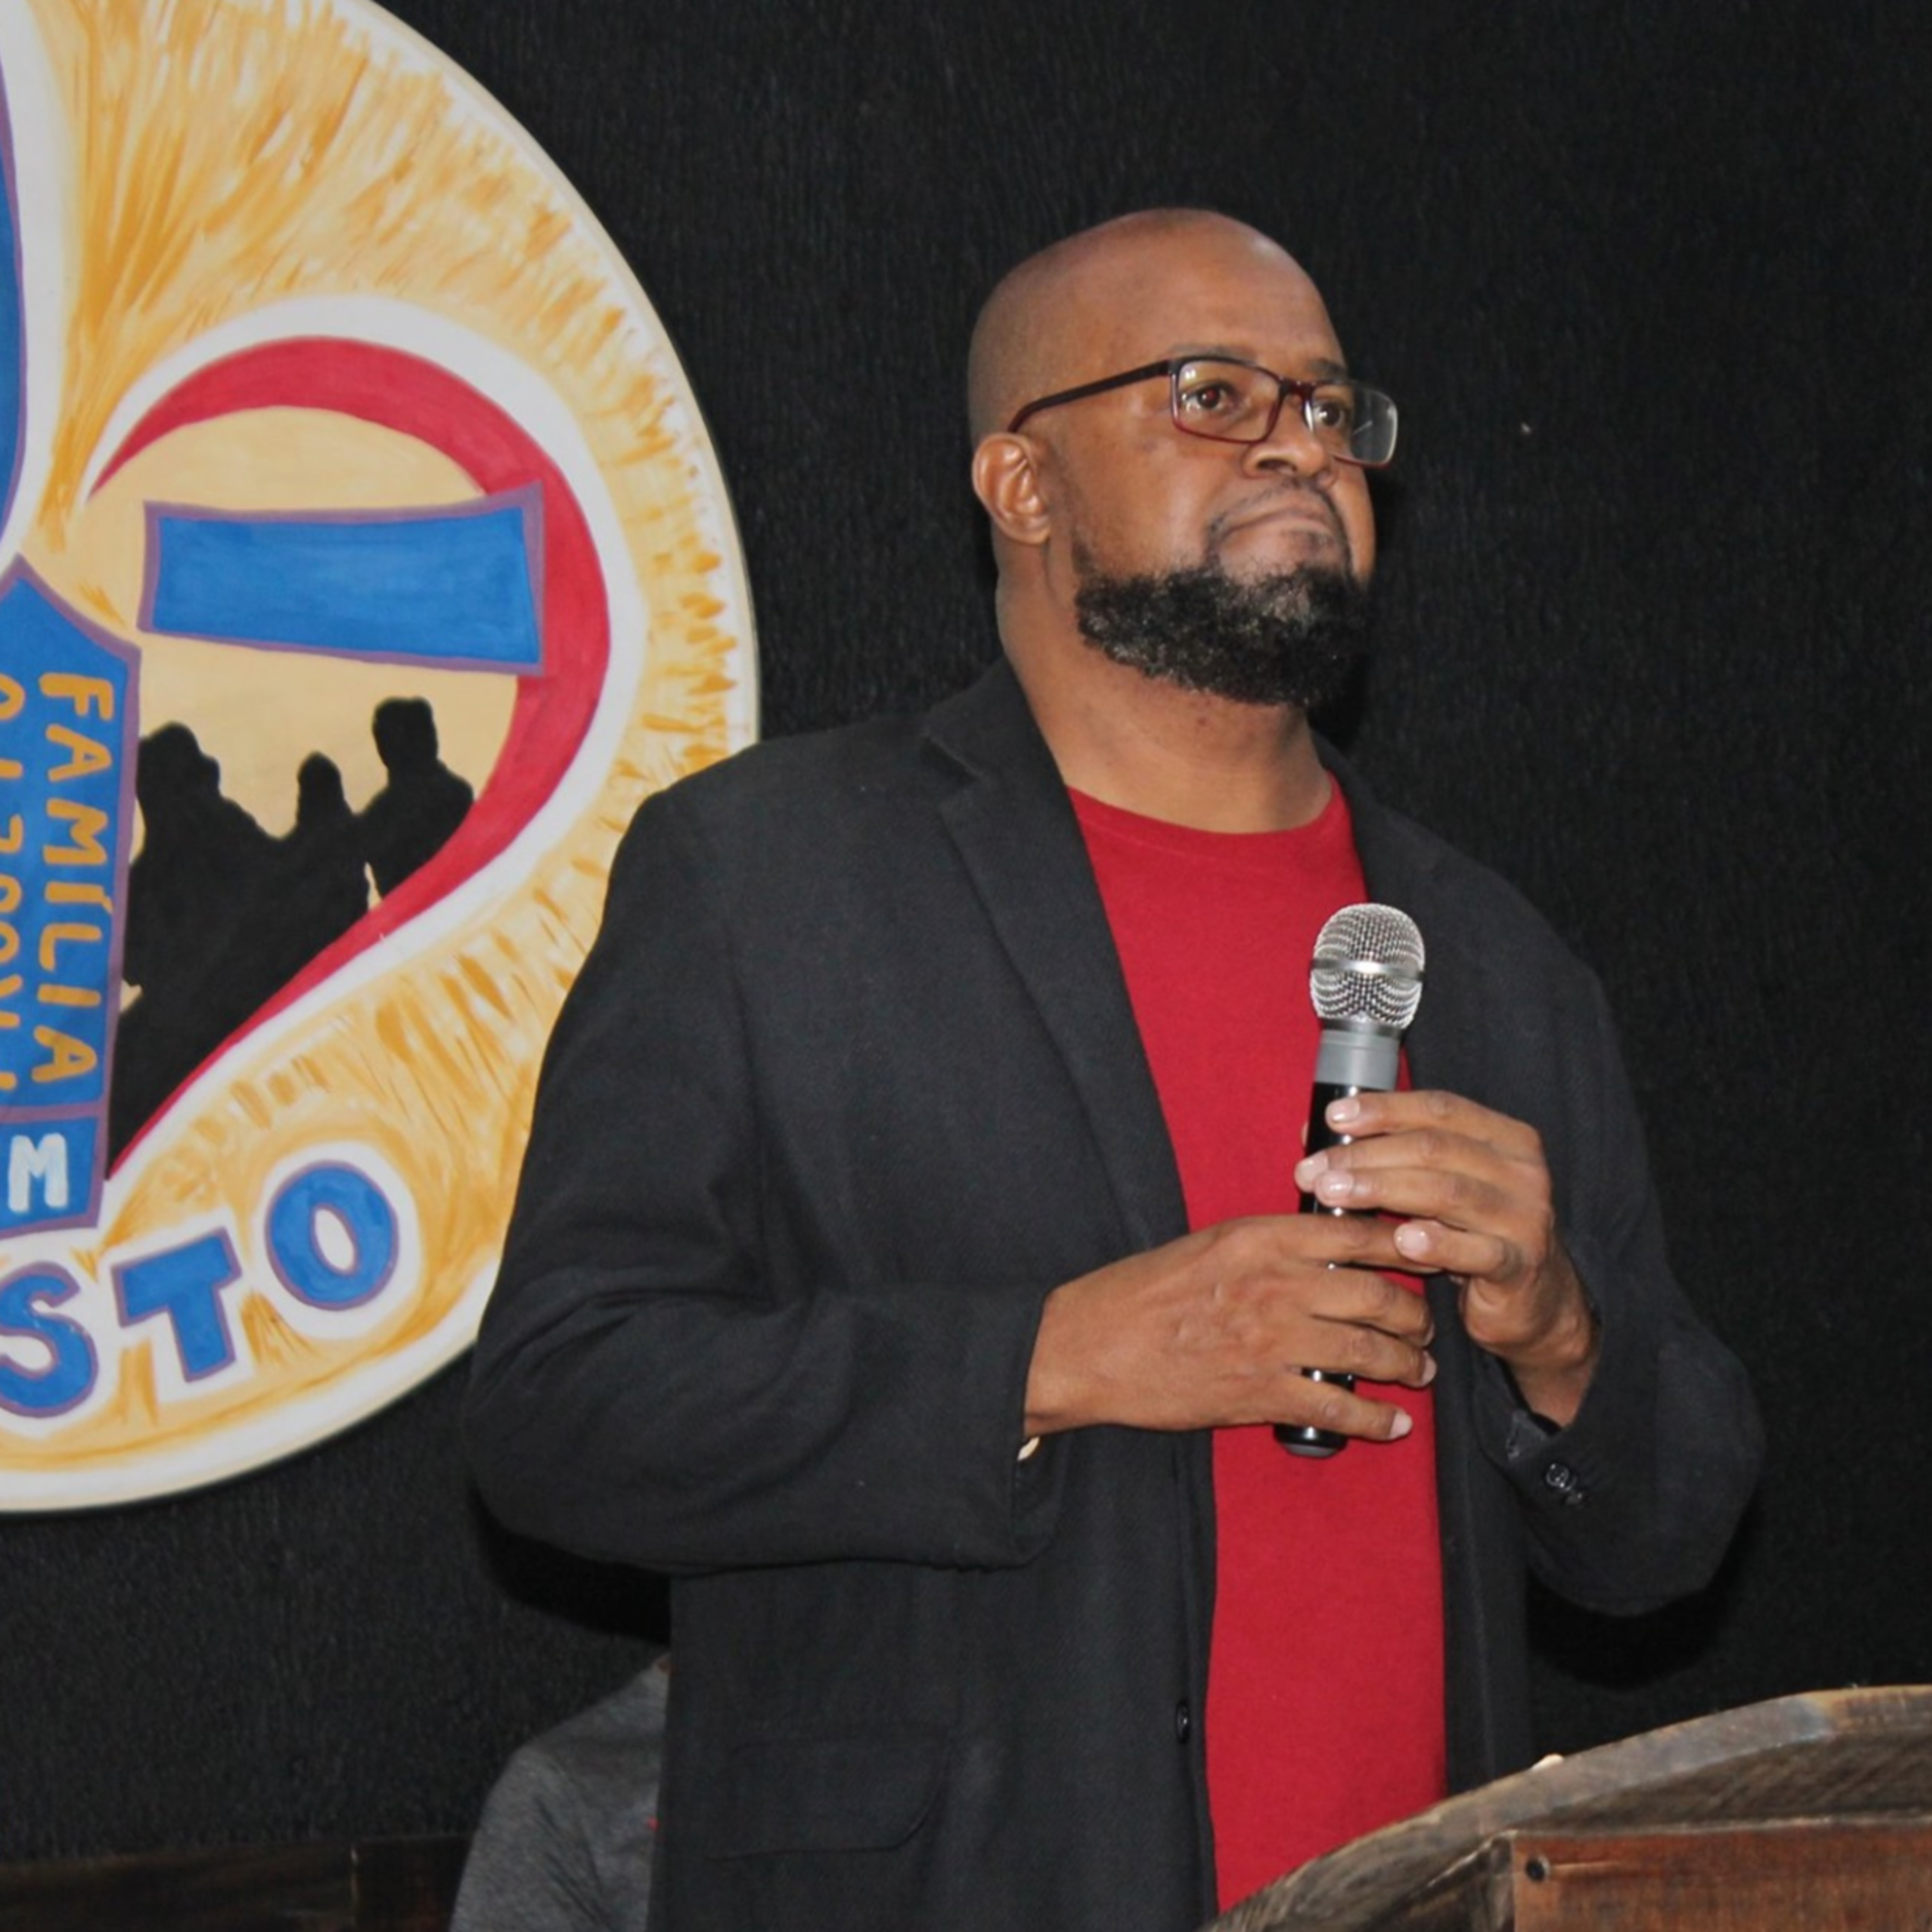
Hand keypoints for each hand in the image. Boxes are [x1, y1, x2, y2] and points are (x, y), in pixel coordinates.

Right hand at [1025, 1212, 1434, 1441]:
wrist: (1089, 1346)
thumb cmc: (1143, 1292)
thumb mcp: (1209, 1243)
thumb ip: (1269, 1242)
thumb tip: (1329, 1244)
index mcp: (1261, 1237)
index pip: (1359, 1235)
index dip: (1409, 1246)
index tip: (1432, 1255)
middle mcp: (1275, 1283)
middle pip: (1378, 1296)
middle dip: (1416, 1316)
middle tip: (1426, 1327)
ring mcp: (1270, 1341)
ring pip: (1369, 1352)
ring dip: (1408, 1366)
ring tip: (1420, 1372)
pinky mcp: (1259, 1394)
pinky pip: (1339, 1408)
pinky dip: (1377, 1420)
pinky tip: (1393, 1423)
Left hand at [1293, 1090, 1599, 1422]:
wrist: (1532, 1302)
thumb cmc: (1472, 1235)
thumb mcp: (1438, 1187)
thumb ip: (1392, 1155)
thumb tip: (1314, 1131)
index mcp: (1505, 1138)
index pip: (1440, 1109)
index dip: (1384, 1109)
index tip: (1334, 1117)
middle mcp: (1522, 1171)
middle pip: (1434, 1148)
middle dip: (1366, 1155)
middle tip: (1315, 1170)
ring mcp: (1526, 1218)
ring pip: (1447, 1193)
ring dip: (1382, 1190)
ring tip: (1333, 1195)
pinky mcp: (1521, 1265)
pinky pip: (1476, 1251)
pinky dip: (1437, 1244)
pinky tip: (1401, 1241)